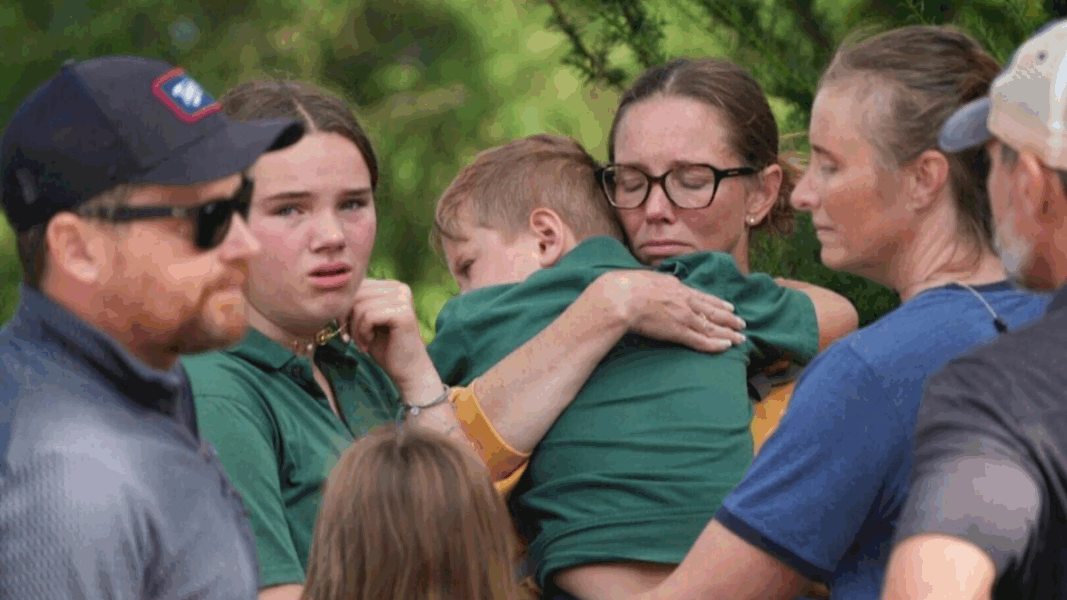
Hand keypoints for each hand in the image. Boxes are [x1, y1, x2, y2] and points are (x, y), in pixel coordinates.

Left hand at [347, 279, 441, 402]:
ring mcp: (403, 299)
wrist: (408, 371)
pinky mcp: (403, 313)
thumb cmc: (385, 347)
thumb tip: (333, 294)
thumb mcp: (365, 320)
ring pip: (360, 306)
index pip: (357, 286)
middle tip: (350, 339)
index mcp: (392, 286)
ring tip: (362, 343)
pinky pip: (368, 316)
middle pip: (357, 294)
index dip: (344, 308)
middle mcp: (400, 288)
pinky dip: (362, 332)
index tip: (345, 329)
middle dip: (346, 318)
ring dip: (355, 328)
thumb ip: (355, 304)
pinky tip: (369, 342)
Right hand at [595, 270, 745, 352]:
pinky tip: (726, 347)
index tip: (730, 307)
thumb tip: (657, 281)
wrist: (621, 297)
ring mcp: (683, 316)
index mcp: (677, 287)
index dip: (718, 303)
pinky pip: (701, 340)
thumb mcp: (648, 277)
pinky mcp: (678, 332)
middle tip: (742, 324)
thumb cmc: (627, 286)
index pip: (703, 297)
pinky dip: (715, 344)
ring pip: (712, 327)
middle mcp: (685, 301)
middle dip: (730, 319)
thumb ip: (658, 281)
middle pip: (713, 312)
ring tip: (740, 338)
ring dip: (728, 334)